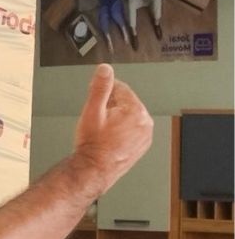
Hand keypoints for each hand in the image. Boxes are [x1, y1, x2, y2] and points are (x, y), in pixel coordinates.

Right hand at [73, 63, 152, 191]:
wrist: (95, 169)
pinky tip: (110, 137)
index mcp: (135, 110)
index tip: (95, 98)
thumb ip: (100, 87)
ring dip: (117, 117)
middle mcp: (145, 121)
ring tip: (103, 129)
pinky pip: (133, 128)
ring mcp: (145, 134)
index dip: (105, 91)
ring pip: (129, 115)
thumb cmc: (93, 145)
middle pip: (126, 101)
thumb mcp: (92, 111)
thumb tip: (105, 69)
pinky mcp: (142, 143)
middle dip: (111, 105)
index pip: (121, 88)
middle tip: (97, 118)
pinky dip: (123, 129)